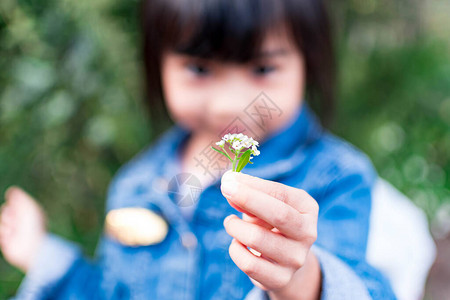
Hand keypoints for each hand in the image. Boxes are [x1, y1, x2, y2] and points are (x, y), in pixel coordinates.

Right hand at [0, 186, 46, 272]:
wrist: (30, 246)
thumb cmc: (32, 225)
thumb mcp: (28, 206)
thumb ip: (19, 197)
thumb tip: (11, 191)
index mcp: (28, 211)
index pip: (13, 203)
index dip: (13, 207)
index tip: (19, 212)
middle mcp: (21, 220)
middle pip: (4, 211)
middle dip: (8, 216)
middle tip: (17, 223)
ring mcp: (14, 230)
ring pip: (0, 220)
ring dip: (5, 226)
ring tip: (13, 233)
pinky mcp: (7, 240)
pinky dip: (2, 233)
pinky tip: (9, 237)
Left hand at [221, 171, 320, 299]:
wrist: (285, 261)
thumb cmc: (271, 223)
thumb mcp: (267, 204)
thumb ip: (250, 194)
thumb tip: (229, 186)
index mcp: (307, 208)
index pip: (280, 193)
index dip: (253, 186)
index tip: (229, 179)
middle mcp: (308, 234)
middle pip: (279, 214)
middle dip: (248, 198)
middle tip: (225, 188)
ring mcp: (296, 259)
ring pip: (256, 239)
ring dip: (235, 226)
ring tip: (231, 223)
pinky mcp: (281, 279)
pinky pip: (248, 263)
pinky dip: (235, 249)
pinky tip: (237, 243)